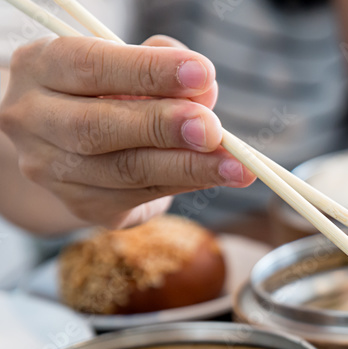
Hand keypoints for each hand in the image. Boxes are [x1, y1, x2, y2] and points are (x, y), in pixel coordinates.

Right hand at [0, 35, 254, 228]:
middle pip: (98, 127)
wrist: (70, 141)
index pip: (91, 65)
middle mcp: (32, 120)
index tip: (202, 73)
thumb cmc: (106, 90)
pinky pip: (141, 198)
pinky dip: (184, 185)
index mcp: (39, 67)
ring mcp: (52, 170)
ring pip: (125, 172)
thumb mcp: (127, 64)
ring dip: (188, 169)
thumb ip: (162, 67)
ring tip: (236, 166)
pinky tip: (215, 177)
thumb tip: (204, 89)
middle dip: (163, 128)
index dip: (148, 70)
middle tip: (213, 130)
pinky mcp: (83, 206)